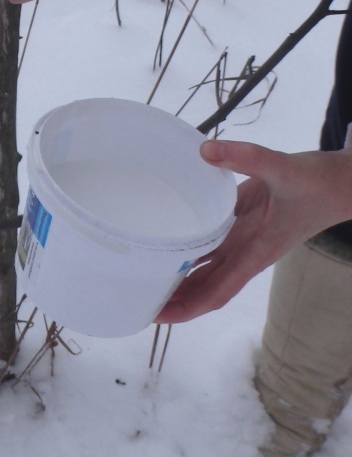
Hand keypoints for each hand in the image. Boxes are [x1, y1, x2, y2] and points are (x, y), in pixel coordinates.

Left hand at [155, 139, 351, 323]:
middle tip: (134, 298)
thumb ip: (247, 157)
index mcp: (256, 252)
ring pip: (204, 267)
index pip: (217, 291)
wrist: (342, 182)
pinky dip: (187, 248)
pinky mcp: (241, 222)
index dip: (187, 307)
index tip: (157, 314)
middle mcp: (246, 252)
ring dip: (176, 276)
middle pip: (203, 286)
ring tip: (139, 278)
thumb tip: (205, 150)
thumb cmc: (318, 182)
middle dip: (173, 298)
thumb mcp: (284, 168)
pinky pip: (209, 242)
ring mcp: (243, 239)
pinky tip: (163, 243)